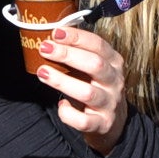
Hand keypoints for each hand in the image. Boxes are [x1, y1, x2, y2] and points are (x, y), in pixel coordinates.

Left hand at [37, 25, 127, 153]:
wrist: (114, 124)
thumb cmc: (97, 89)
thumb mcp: (94, 69)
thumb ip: (78, 55)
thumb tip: (50, 40)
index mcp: (114, 63)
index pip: (99, 45)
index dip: (77, 37)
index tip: (56, 33)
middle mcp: (115, 82)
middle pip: (95, 65)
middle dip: (68, 54)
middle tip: (45, 48)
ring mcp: (109, 104)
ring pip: (88, 92)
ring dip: (62, 81)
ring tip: (43, 72)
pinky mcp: (102, 124)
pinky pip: (83, 120)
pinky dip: (68, 113)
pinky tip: (61, 105)